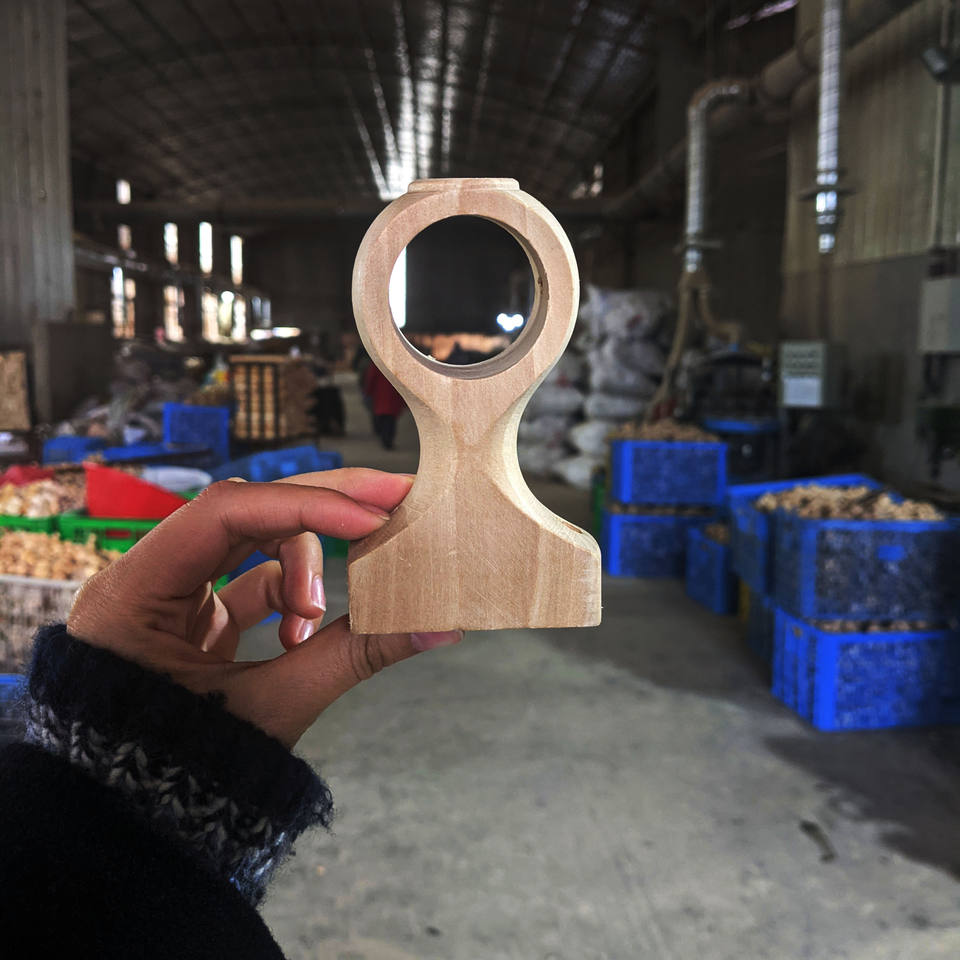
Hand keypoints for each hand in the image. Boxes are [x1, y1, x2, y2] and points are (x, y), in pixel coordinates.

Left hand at [67, 469, 460, 746]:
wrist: (138, 829)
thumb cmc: (185, 771)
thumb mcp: (270, 709)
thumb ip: (353, 657)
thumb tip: (437, 626)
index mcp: (135, 592)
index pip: (226, 512)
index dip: (306, 507)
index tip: (373, 520)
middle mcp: (147, 579)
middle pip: (246, 511)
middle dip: (322, 508)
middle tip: (392, 496)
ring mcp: (171, 595)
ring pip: (254, 542)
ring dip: (303, 570)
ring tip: (317, 622)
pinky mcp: (196, 615)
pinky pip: (255, 580)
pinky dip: (292, 597)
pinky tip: (303, 636)